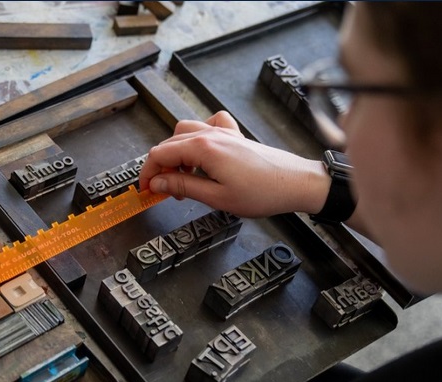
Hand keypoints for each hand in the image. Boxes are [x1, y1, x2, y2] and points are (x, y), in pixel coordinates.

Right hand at [138, 111, 329, 217]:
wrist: (295, 183)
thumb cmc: (262, 193)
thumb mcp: (216, 197)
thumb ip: (183, 187)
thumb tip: (156, 183)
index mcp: (203, 148)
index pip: (160, 154)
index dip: (148, 173)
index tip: (145, 190)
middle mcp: (211, 134)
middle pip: (170, 142)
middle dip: (161, 167)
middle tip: (165, 191)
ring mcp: (224, 133)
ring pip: (186, 131)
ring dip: (177, 153)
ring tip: (184, 177)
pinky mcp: (236, 136)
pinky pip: (211, 124)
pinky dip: (201, 135)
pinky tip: (204, 153)